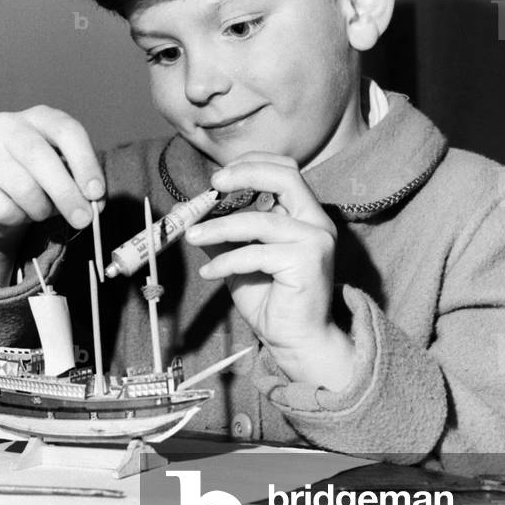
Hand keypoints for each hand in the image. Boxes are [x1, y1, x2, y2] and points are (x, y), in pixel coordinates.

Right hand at [0, 105, 104, 259]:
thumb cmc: (40, 183)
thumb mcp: (65, 175)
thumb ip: (82, 185)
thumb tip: (94, 203)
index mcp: (38, 117)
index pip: (66, 130)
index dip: (85, 163)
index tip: (96, 193)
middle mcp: (7, 125)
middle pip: (41, 158)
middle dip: (67, 193)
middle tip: (84, 219)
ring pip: (23, 188)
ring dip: (41, 210)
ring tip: (41, 211)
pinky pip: (3, 209)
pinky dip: (17, 219)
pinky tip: (16, 213)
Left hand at [184, 152, 354, 389]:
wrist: (295, 341)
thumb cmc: (270, 298)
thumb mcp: (240, 257)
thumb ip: (223, 232)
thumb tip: (187, 211)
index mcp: (305, 214)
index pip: (285, 170)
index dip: (252, 164)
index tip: (219, 177)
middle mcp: (316, 222)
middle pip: (285, 177)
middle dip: (245, 174)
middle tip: (213, 186)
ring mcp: (316, 240)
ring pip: (260, 221)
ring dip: (219, 227)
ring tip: (192, 237)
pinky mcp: (308, 262)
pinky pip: (256, 253)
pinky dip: (226, 261)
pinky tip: (210, 273)